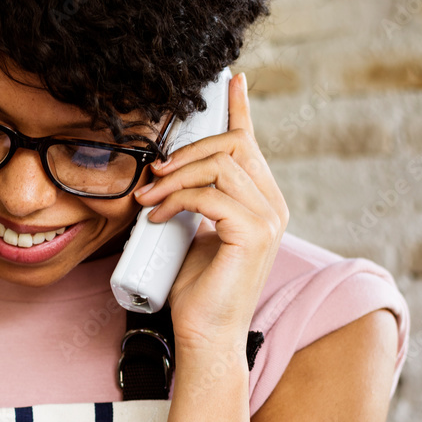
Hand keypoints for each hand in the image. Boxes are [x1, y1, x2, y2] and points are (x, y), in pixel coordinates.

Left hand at [135, 72, 288, 362]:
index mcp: (262, 203)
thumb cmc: (197, 295)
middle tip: (152, 176)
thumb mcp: (193, 237)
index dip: (239, 110)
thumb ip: (195, 204)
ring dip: (175, 178)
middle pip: (232, 146)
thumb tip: (168, 177)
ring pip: (220, 166)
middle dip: (186, 153)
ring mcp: (268, 219)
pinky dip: (178, 200)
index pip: (251, 145)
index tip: (229, 83)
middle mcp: (272, 206)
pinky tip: (157, 216)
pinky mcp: (253, 233)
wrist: (204, 338)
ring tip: (148, 200)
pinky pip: (211, 195)